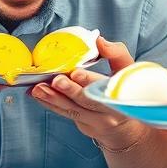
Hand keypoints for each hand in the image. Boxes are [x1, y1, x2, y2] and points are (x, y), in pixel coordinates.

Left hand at [30, 35, 146, 149]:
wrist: (127, 126)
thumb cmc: (126, 91)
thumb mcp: (129, 71)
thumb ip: (116, 53)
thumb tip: (99, 41)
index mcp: (121, 94)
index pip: (106, 87)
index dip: (90, 80)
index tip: (76, 73)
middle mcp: (110, 111)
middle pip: (87, 100)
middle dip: (69, 91)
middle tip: (55, 81)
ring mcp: (96, 121)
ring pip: (72, 109)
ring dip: (53, 98)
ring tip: (38, 88)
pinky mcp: (84, 125)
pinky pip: (65, 113)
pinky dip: (50, 104)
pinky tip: (37, 95)